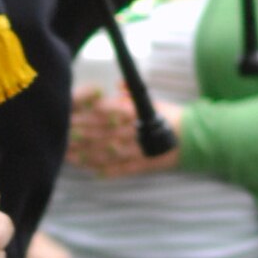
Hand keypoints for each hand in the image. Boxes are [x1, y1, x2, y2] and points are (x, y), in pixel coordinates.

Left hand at [66, 86, 181, 176]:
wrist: (195, 138)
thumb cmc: (170, 118)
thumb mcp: (152, 102)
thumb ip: (131, 95)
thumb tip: (117, 85)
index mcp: (138, 113)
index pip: (110, 111)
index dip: (89, 115)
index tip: (71, 114)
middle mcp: (137, 131)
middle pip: (104, 132)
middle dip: (82, 134)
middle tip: (63, 135)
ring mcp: (140, 150)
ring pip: (109, 153)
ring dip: (87, 154)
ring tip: (69, 156)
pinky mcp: (144, 165)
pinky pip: (122, 169)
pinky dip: (107, 171)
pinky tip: (92, 172)